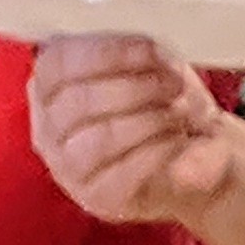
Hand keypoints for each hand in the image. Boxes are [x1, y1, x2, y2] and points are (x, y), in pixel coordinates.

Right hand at [30, 35, 244, 228]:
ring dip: (147, 119)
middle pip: (77, 102)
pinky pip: (123, 173)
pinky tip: (177, 140)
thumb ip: (134, 49)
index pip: (55, 66)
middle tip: (173, 83)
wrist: (195, 153)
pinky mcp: (97, 198)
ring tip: (177, 111)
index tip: (149, 49)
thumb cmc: (163, 102)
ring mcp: (69, 168)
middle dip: (134, 87)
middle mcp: (49, 129)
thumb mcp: (148, 65)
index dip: (104, 54)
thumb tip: (148, 45)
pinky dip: (157, 151)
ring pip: (99, 138)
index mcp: (50, 86)